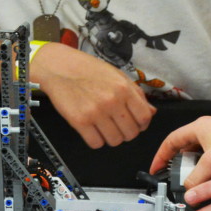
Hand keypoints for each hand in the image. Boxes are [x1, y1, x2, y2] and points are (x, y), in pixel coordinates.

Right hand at [31, 42, 154, 148]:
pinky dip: (96, 140)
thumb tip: (151, 112)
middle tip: (118, 125)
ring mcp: (95, 112)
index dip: (142, 124)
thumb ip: (136, 93)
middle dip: (126, 132)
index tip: (135, 123)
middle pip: (131, 133)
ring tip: (104, 126)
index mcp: (124, 88)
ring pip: (114, 141)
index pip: (144, 118)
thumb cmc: (87, 69)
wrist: (59, 66)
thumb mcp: (116, 75)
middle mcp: (112, 101)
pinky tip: (92, 129)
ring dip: (111, 137)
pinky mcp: (79, 121)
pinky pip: (96, 143)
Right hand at [149, 114, 210, 186]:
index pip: (171, 141)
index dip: (161, 156)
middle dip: (181, 169)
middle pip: (186, 153)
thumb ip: (197, 177)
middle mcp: (209, 133)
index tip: (155, 169)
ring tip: (197, 188)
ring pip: (202, 161)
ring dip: (198, 175)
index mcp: (200, 128)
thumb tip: (188, 190)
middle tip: (178, 183)